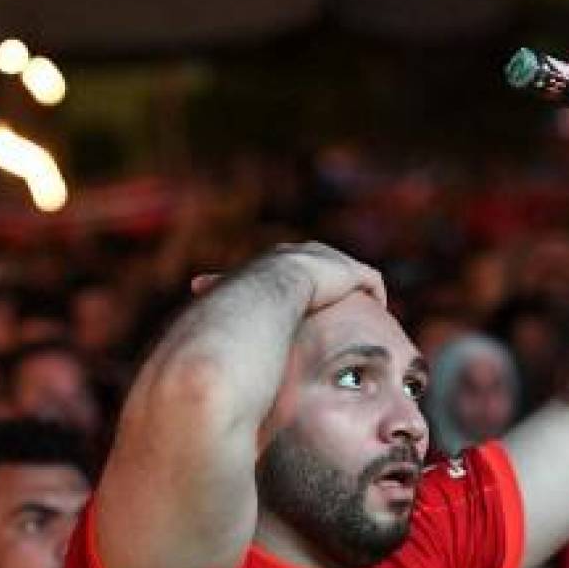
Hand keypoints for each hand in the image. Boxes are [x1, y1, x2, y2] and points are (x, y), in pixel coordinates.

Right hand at [192, 242, 386, 313]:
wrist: (268, 289)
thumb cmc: (242, 301)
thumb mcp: (221, 297)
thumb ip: (210, 298)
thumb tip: (190, 303)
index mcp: (274, 261)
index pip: (287, 271)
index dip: (295, 288)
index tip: (302, 300)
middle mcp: (302, 255)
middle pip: (321, 267)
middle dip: (329, 284)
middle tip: (337, 306)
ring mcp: (327, 260)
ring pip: (348, 273)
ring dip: (355, 290)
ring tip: (362, 312)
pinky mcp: (350, 273)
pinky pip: (370, 282)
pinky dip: (375, 295)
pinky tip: (378, 312)